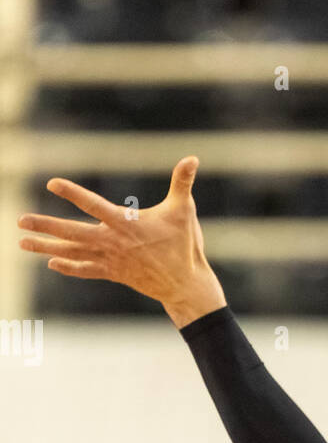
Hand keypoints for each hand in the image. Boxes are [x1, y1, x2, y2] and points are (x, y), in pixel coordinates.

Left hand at [18, 157, 225, 327]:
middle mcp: (113, 242)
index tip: (52, 184)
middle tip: (20, 220)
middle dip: (46, 226)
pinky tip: (51, 261)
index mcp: (127, 224)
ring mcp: (111, 260)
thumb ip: (183, 183)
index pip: (94, 206)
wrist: (184, 284)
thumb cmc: (184, 245)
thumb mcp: (184, 210)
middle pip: (73, 233)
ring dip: (46, 246)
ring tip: (22, 242)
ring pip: (73, 252)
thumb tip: (192, 158)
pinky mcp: (114, 273)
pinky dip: (68, 266)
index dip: (73, 194)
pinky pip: (86, 270)